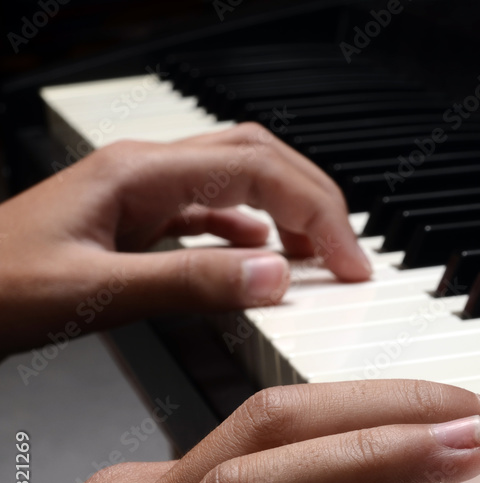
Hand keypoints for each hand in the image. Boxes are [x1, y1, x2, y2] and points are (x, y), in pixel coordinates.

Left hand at [0, 123, 372, 353]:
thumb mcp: (95, 293)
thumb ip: (189, 283)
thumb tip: (274, 277)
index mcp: (138, 173)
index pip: (259, 171)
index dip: (317, 212)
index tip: (348, 262)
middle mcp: (144, 170)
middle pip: (259, 157)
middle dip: (315, 199)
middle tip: (348, 254)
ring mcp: (140, 191)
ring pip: (240, 176)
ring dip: (289, 210)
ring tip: (319, 255)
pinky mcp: (134, 218)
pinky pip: (211, 208)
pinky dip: (252, 229)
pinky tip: (260, 259)